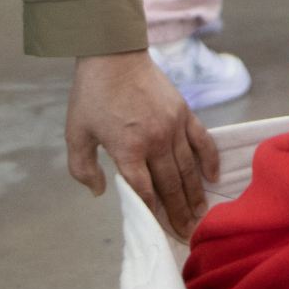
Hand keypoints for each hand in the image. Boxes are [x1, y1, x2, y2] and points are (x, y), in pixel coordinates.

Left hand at [65, 50, 219, 237]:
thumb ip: (83, 167)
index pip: (145, 191)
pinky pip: (202, 141)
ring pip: (188, 168)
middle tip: (187, 234)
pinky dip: (209, 160)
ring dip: (195, 194)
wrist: (113, 55)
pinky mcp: (184, 113)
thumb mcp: (75, 133)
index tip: (161, 230)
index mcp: (127, 149)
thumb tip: (101, 192)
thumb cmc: (91, 95)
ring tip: (200, 214)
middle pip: (171, 185)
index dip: (154, 213)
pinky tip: (213, 177)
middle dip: (179, 213)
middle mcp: (154, 141)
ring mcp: (173, 127)